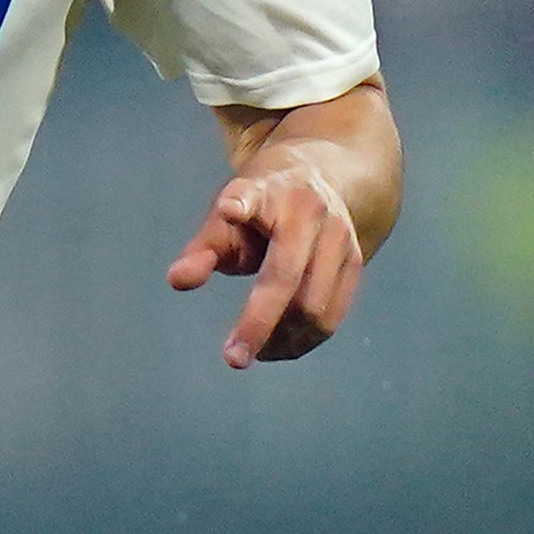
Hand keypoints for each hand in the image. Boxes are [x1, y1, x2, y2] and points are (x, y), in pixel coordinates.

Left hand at [166, 154, 366, 365]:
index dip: (242, 203)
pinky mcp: (355, 260)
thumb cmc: (257, 204)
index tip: (229, 209)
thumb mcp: (225, 218)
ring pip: (316, 303)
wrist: (320, 174)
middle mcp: (311, 212)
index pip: (253, 196)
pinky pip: (333, 312)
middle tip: (232, 358)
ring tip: (252, 352)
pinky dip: (305, 338)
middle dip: (259, 322)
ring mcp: (340, 236)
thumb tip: (177, 281)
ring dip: (284, 338)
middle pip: (287, 276)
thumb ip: (201, 251)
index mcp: (269, 192)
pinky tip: (277, 348)